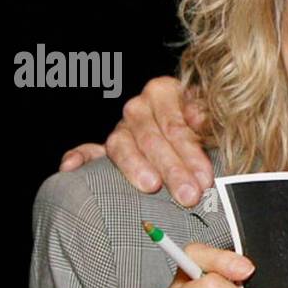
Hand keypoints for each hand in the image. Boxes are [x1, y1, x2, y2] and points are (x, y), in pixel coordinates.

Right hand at [59, 76, 214, 206]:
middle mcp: (140, 107)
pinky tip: (71, 167)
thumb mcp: (216, 120)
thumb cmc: (209, 129)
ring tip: (150, 186)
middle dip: (172, 169)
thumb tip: (200, 118)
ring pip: (122, 144)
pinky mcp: (106, 148)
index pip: (174, 124)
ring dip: (135, 166)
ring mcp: (122, 128)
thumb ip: (210, 119)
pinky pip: (88, 150)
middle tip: (188, 195)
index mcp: (165, 92)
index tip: (205, 178)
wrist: (199, 130)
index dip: (191, 152)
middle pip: (151, 138)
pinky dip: (79, 157)